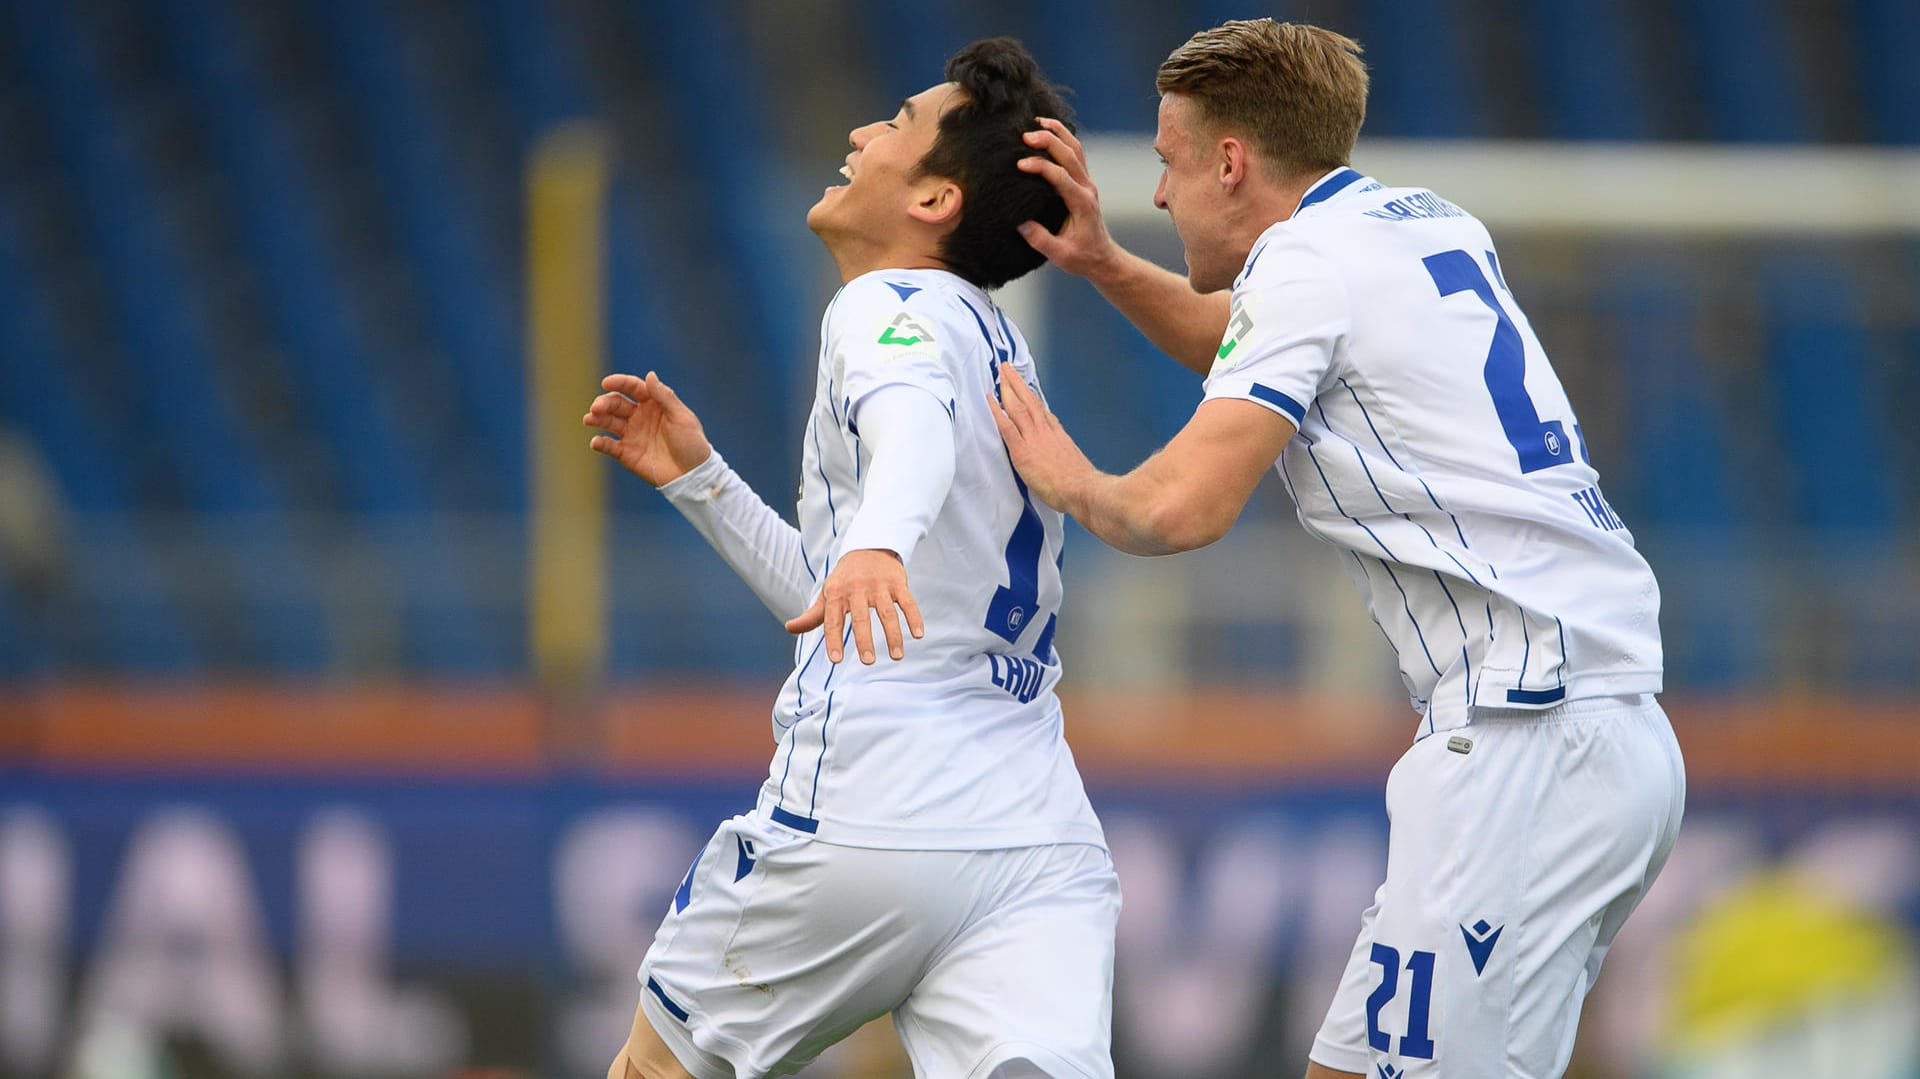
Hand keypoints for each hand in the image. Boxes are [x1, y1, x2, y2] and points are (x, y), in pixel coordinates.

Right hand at [584, 372, 711, 486]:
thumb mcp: (681, 418)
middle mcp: (640, 416)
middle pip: (616, 403)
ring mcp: (632, 434)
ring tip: (589, 419)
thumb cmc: (692, 444)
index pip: (633, 388)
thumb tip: (650, 375)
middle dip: (604, 403)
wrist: (693, 475)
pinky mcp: (627, 453)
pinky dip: (600, 443)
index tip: (606, 383)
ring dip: (597, 419)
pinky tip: (596, 442)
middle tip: (596, 408)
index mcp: (654, 404)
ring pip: (609, 422)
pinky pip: (609, 446)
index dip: (619, 383)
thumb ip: (665, 397)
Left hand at [784, 549, 924, 663]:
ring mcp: (879, 585)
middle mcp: (857, 589)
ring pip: (887, 612)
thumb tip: (789, 628)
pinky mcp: (898, 582)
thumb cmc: (845, 579)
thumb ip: (812, 615)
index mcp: (836, 593)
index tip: (836, 660)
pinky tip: (918, 634)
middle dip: (865, 640)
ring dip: (893, 635)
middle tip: (868, 661)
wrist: (869, 546)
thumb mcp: (827, 594)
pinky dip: (914, 618)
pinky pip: (908, 602)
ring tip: (897, 656)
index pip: (833, 620)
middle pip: (861, 618)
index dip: (833, 639)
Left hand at [988, 364, 1097, 512]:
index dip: (1031, 397)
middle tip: (1008, 368)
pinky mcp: (1023, 451)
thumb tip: (1060, 459)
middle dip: (1017, 382)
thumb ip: (1063, 455)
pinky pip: (1006, 427)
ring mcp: (1033, 438)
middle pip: (1029, 400)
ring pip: (1018, 406)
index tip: (1025, 388)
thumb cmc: (1079, 484)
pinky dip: (997, 412)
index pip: (1042, 411)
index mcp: (1057, 434)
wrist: (1082, 489)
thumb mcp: (1074, 463)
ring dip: (1007, 388)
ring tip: (1000, 374)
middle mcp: (1045, 431)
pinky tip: (990, 401)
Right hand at [1016, 117, 1120, 278]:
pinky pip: (1076, 154)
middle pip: (1070, 154)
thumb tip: (1021, 224)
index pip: (1061, 177)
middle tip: (1025, 135)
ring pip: (1075, 149)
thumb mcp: (1061, 255)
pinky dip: (1063, 139)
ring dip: (1058, 133)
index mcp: (1082, 203)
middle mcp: (1087, 188)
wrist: (1103, 258)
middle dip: (1048, 141)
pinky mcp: (1084, 183)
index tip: (1020, 165)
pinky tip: (1048, 132)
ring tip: (1037, 121)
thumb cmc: (1082, 258)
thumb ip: (1041, 240)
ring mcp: (1087, 183)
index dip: (1040, 167)